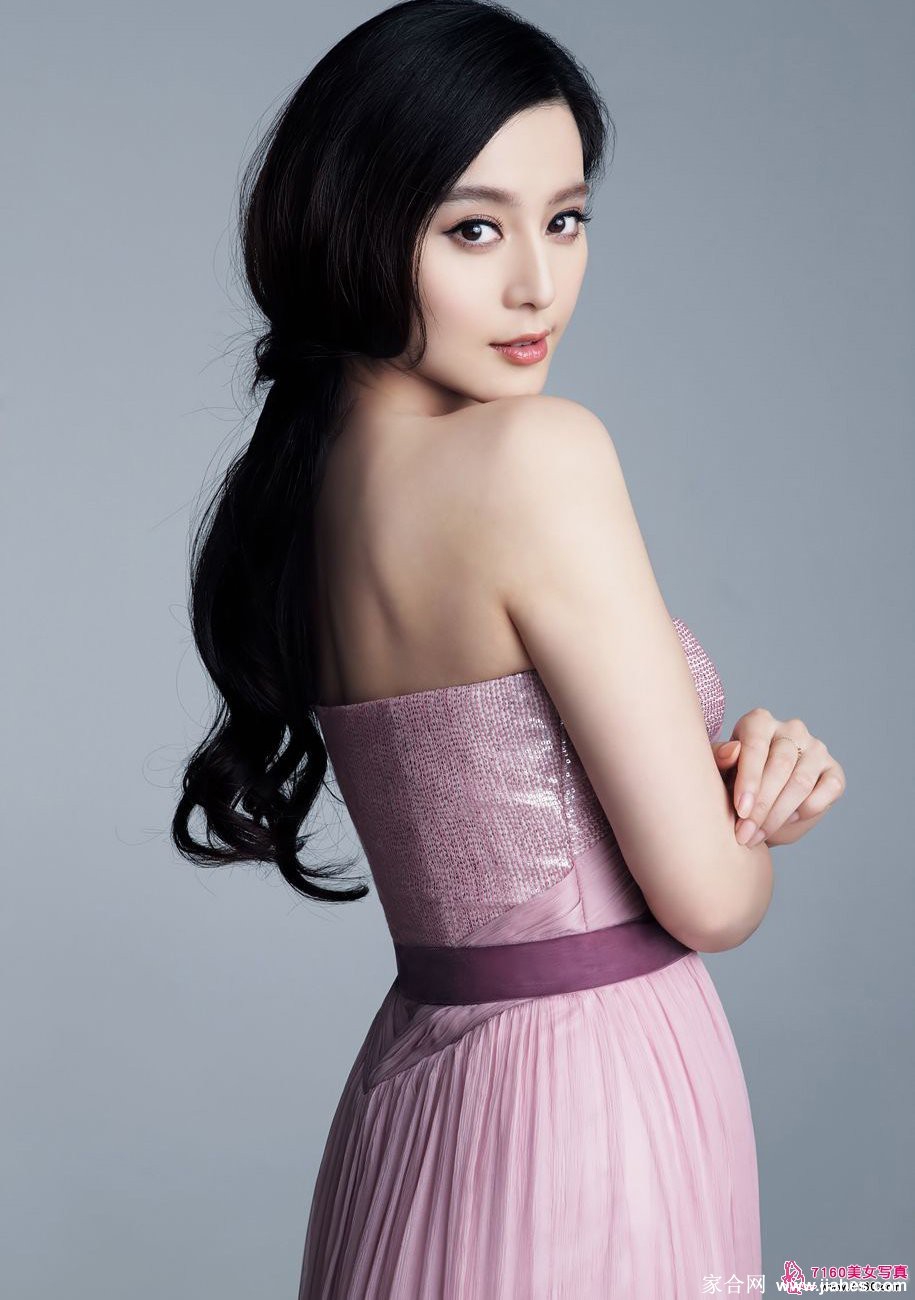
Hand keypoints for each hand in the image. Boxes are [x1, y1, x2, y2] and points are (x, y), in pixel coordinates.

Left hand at [712, 709, 845, 847]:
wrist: (759, 807)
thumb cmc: (733, 783)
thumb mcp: (720, 773)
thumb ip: (720, 759)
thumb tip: (732, 750)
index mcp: (759, 722)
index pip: (755, 746)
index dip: (749, 780)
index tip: (741, 810)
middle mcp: (791, 729)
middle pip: (780, 766)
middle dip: (761, 805)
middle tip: (745, 834)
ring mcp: (816, 749)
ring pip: (801, 781)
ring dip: (778, 815)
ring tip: (757, 835)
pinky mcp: (834, 771)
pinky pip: (827, 791)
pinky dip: (806, 811)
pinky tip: (786, 822)